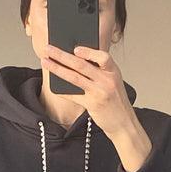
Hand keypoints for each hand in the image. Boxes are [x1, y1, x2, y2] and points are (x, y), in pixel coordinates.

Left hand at [41, 45, 149, 164]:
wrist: (124, 123)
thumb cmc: (116, 101)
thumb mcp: (113, 82)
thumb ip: (100, 72)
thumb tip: (75, 60)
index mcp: (113, 71)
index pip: (103, 57)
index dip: (88, 51)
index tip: (74, 48)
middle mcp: (107, 80)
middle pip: (81, 64)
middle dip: (62, 55)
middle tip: (48, 49)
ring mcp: (100, 92)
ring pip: (74, 77)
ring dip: (57, 68)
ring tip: (45, 62)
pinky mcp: (93, 105)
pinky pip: (73, 95)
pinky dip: (62, 91)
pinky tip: (53, 86)